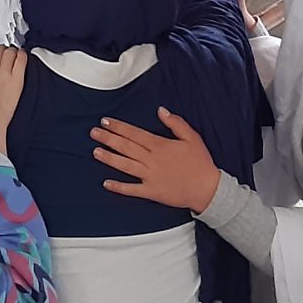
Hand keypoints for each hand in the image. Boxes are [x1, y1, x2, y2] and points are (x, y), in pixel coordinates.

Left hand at [92, 108, 221, 212]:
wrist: (208, 190)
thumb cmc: (201, 163)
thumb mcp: (192, 137)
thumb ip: (175, 123)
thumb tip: (161, 110)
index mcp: (160, 145)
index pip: (135, 133)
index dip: (119, 127)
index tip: (106, 121)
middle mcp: (152, 160)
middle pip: (126, 147)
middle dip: (108, 139)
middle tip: (94, 133)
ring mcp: (150, 177)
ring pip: (125, 166)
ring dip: (109, 159)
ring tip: (95, 152)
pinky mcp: (152, 192)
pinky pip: (132, 189)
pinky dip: (119, 187)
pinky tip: (106, 183)